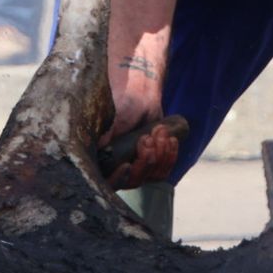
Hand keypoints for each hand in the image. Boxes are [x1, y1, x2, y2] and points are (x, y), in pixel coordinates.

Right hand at [101, 55, 175, 189]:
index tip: (127, 165)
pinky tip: (171, 139)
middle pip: (134, 180)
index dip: (118, 179)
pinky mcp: (154, 159)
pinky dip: (170, 154)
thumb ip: (110, 132)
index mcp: (105, 158)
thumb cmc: (123, 101)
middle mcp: (120, 166)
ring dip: (160, 154)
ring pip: (152, 175)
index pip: (110, 182)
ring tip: (159, 132)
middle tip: (146, 139)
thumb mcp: (117, 116)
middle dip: (145, 161)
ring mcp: (138, 164)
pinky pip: (164, 167)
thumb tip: (100, 147)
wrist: (140, 90)